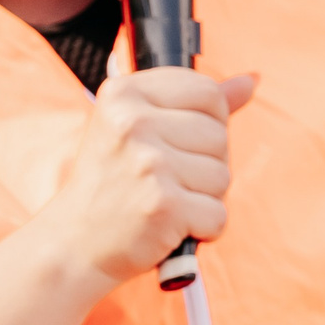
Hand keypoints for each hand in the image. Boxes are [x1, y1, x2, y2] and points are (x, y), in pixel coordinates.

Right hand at [42, 69, 255, 283]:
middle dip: (204, 164)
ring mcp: (149, 164)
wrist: (74, 242)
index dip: (207, 121)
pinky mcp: (164, 206)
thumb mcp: (138, 127)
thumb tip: (250, 81)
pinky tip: (170, 226)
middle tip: (163, 180)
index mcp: (124, 93)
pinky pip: (218, 214)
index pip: (206, 91)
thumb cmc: (111, 183)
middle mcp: (133, 122)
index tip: (177, 142)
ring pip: (223, 176)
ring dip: (203, 198)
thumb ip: (194, 102)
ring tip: (164, 202)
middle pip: (219, 135)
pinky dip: (202, 228)